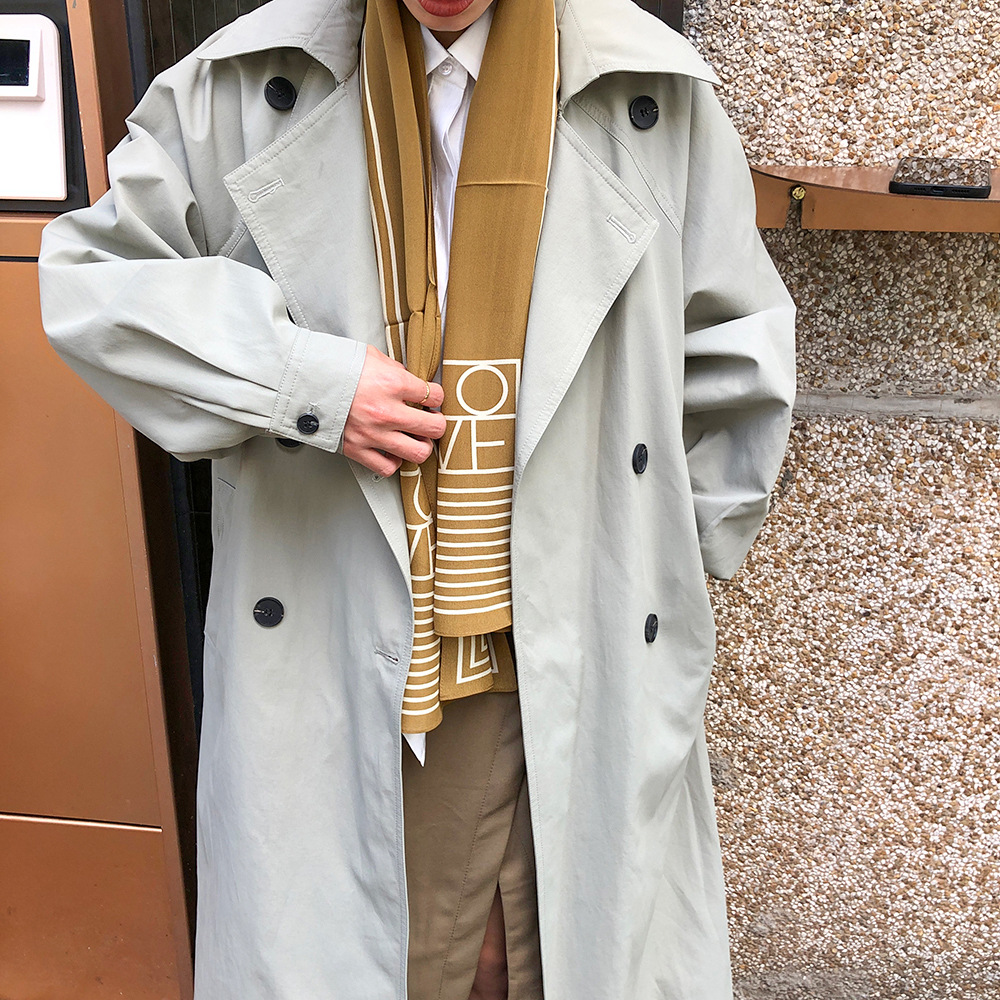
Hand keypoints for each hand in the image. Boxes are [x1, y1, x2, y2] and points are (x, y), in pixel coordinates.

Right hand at [343, 345, 445, 475]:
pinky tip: (391, 450)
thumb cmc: (333, 367)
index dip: (436, 397)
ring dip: (421, 446)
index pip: (434, 395)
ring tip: (416, 439)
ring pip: (418, 453)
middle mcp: (386, 412)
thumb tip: (408, 379)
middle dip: (437, 424)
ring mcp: (373, 434)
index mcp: (392, 384)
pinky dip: (393, 461)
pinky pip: (387, 467)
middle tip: (431, 421)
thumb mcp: (370, 356)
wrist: (301, 382)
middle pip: (435, 428)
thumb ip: (394, 369)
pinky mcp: (357, 449)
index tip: (432, 398)